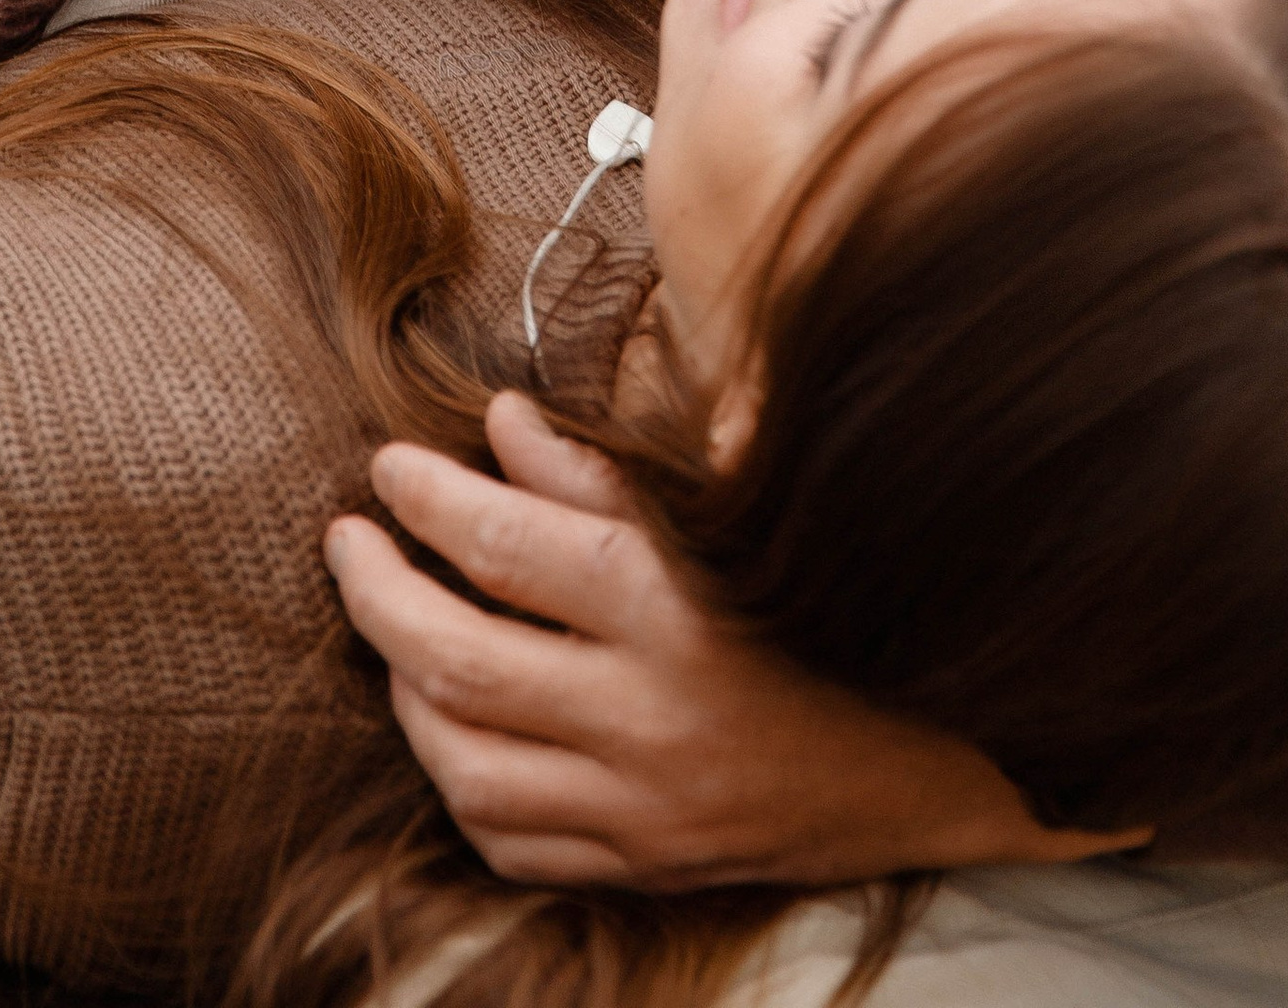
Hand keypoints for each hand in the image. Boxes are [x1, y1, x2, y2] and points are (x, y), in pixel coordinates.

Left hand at [324, 391, 1146, 887]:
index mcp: (670, 607)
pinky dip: (462, 786)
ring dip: (406, 693)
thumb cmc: (828, 602)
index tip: (387, 466)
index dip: (426, 497)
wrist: (939, 748)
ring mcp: (641, 806)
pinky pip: (512, 844)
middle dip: (377, 592)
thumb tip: (494, 423)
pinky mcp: (645, 864)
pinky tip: (453, 730)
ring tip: (392, 633)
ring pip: (465, 766)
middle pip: (456, 657)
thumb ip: (600, 475)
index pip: (504, 543)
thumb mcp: (723, 520)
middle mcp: (645, 714)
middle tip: (347, 540)